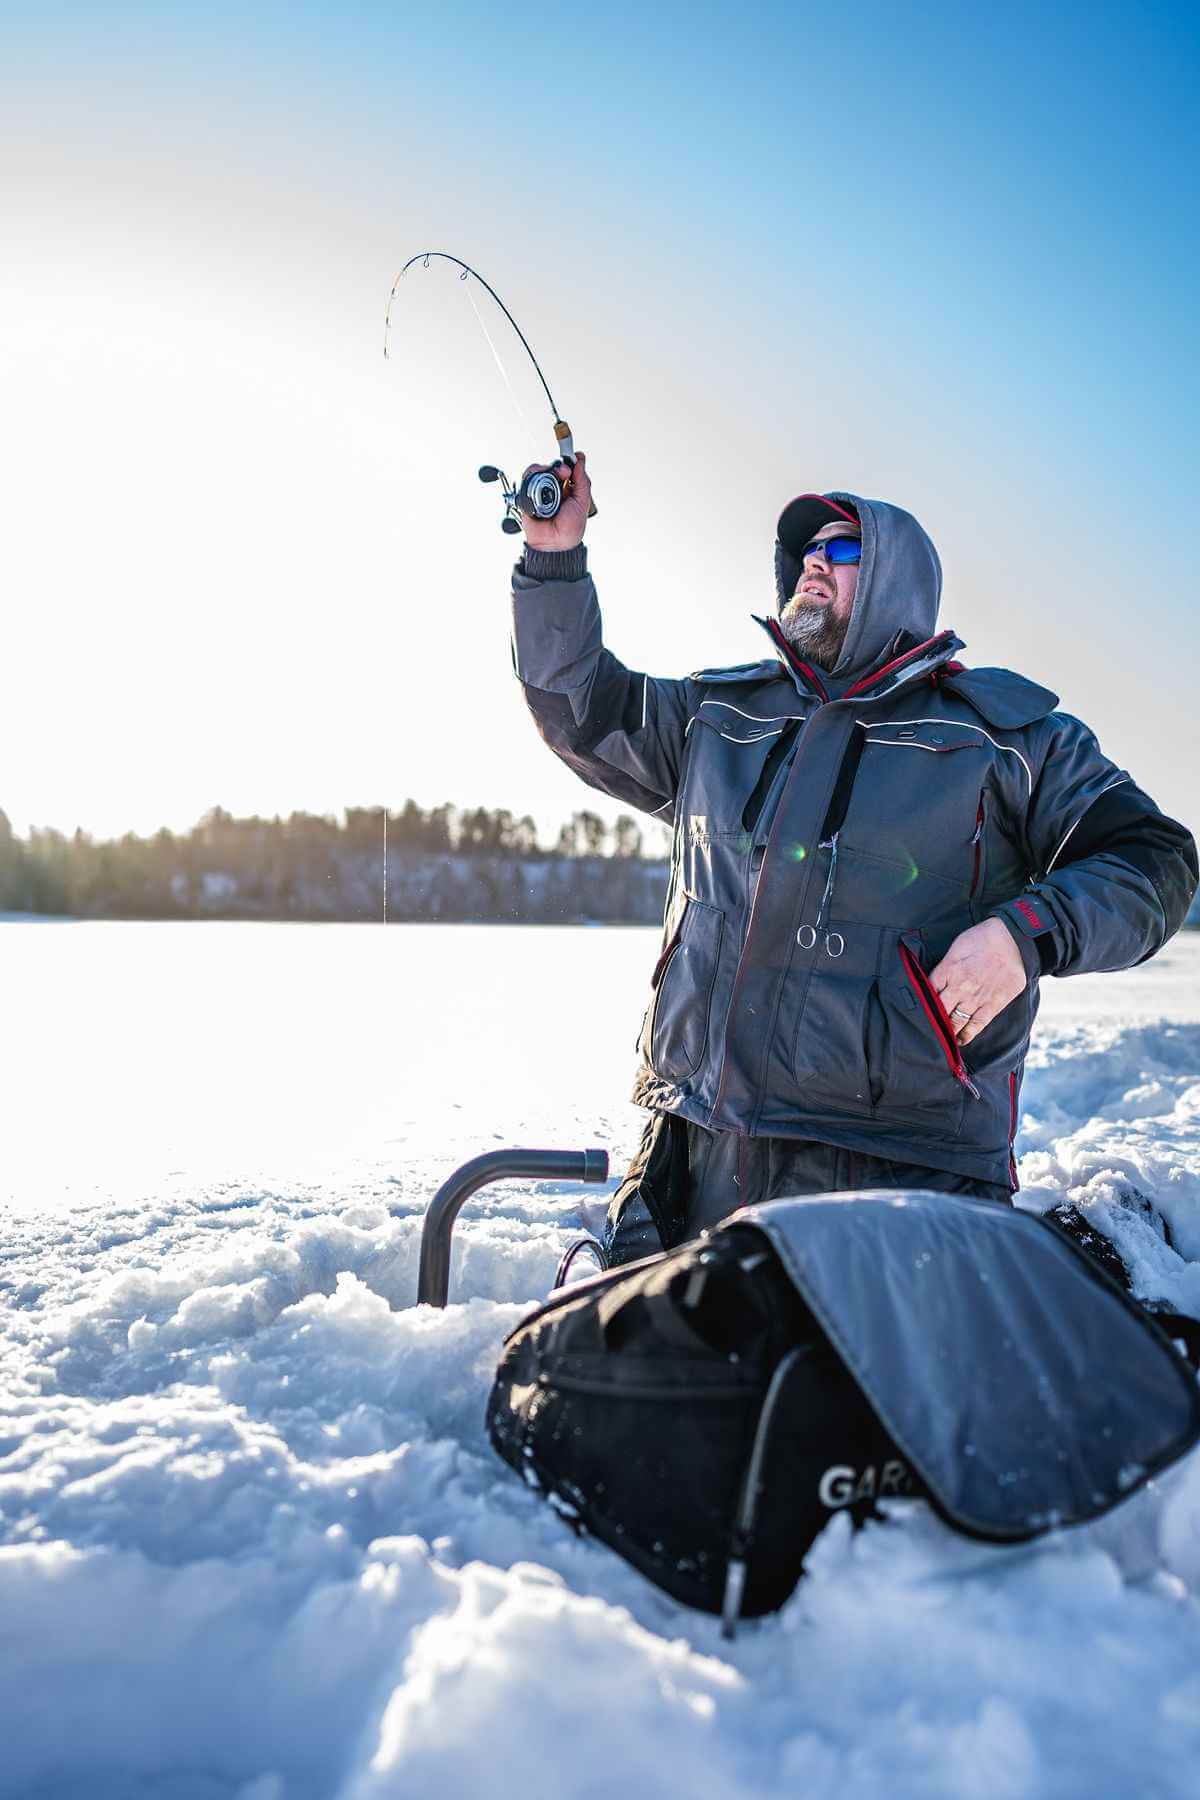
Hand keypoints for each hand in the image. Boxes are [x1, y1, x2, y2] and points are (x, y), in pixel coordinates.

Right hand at [520, 450, 591, 551]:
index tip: (573, 458)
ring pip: (538, 470)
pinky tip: (540, 487)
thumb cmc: (570, 528)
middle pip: (552, 466)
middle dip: (559, 466)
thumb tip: (580, 459)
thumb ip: (582, 480)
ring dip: (545, 471)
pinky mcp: (526, 495)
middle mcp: (552, 488)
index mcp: (568, 489)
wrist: (554, 543)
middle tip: (564, 472)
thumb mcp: (582, 501)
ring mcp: (539, 491)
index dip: (570, 461)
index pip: (566, 467)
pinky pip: (526, 479)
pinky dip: (532, 478)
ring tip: (551, 482)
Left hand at [928, 918, 1026, 1046]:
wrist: (1012, 940)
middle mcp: (959, 986)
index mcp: (947, 970)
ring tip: (941, 1037)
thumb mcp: (956, 947)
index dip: (922, 1003)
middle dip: (932, 1020)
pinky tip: (959, 1041)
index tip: (919, 1011)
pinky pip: (976, 1025)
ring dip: (947, 1031)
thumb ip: (945, 966)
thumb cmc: (982, 939)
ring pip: (955, 1021)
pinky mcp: (993, 1005)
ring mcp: (976, 998)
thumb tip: (934, 980)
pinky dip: (966, 1035)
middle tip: (926, 1028)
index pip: (927, 992)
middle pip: (939, 1010)